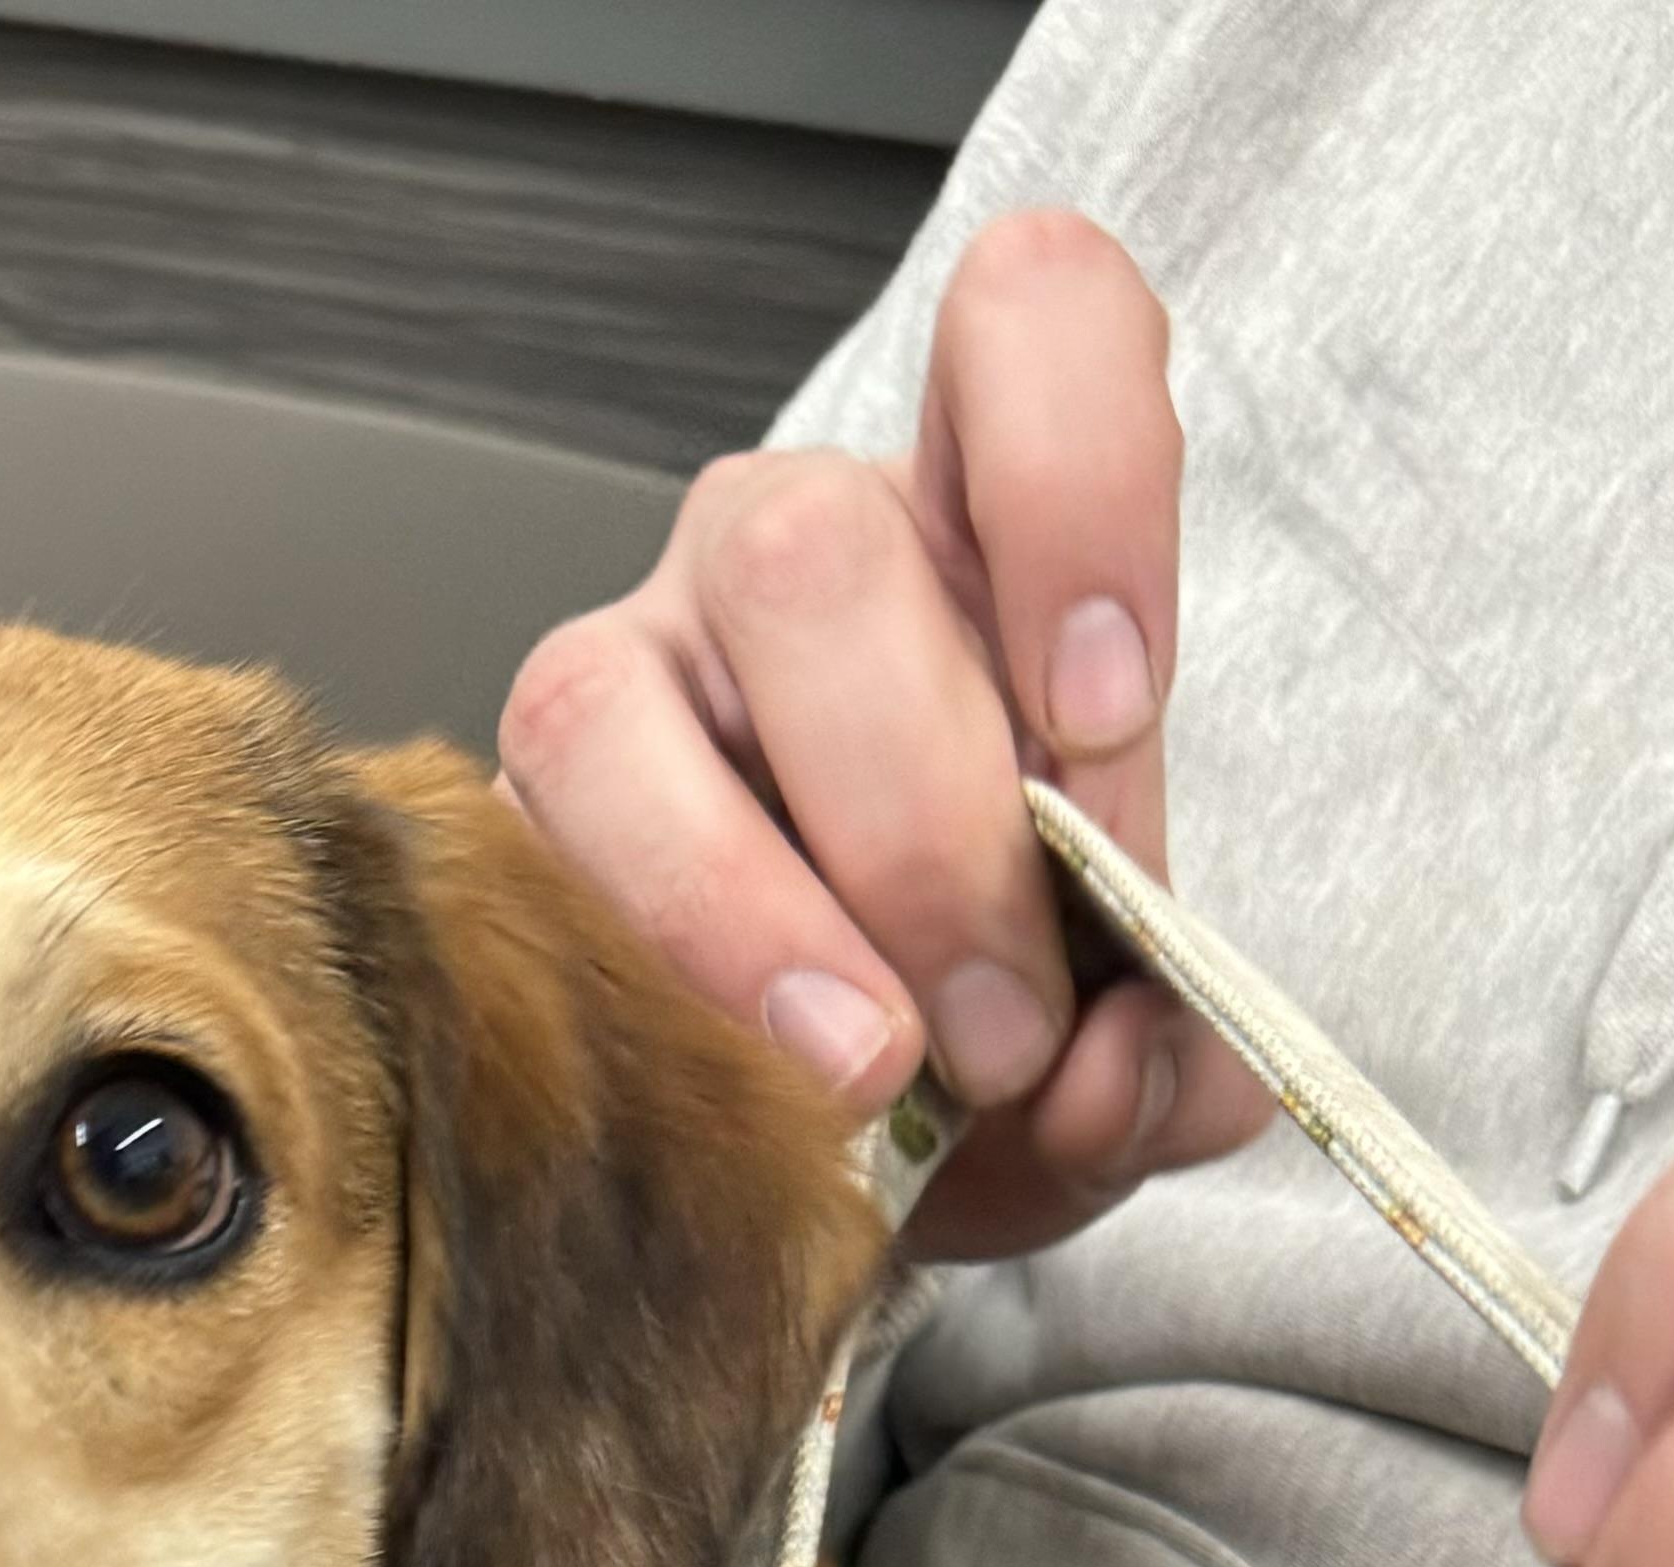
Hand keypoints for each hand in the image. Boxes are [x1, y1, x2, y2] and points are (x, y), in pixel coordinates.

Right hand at [498, 207, 1267, 1258]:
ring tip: (863, 1073)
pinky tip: (731, 1096)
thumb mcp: (1124, 1017)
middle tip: (1003, 1028)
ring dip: (749, 916)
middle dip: (923, 828)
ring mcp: (621, 677)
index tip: (1104, 717)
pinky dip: (649, 1000)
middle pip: (814, 561)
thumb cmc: (997, 1010)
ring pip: (616, 705)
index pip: (1029, 321)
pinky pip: (526, 876)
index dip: (1074, 485)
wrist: (863, 1139)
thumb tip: (1107, 1077)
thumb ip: (1166, 1045)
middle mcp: (787, 552)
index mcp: (979, 515)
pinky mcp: (506, 831)